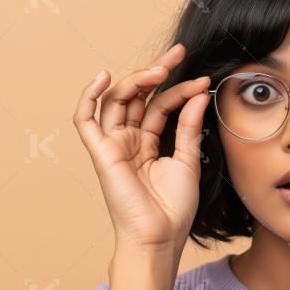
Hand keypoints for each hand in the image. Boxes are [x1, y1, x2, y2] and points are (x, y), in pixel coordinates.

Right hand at [72, 43, 210, 257]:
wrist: (160, 236)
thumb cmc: (175, 207)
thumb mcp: (189, 159)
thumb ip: (190, 126)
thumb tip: (199, 93)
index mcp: (149, 143)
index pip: (161, 106)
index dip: (181, 90)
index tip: (203, 80)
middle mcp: (129, 140)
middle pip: (138, 96)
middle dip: (158, 71)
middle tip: (179, 53)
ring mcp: (114, 145)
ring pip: (117, 100)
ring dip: (137, 79)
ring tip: (162, 68)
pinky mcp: (101, 152)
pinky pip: (85, 120)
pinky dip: (89, 96)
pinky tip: (104, 76)